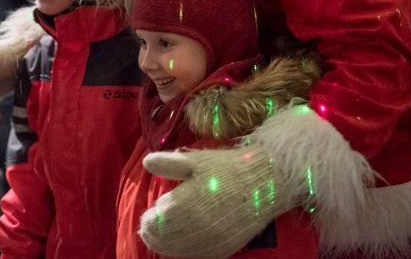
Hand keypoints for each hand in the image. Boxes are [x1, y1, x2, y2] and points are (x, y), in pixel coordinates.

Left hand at [139, 145, 300, 257]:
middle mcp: (195, 229)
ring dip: (167, 245)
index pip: (156, 223)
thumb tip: (147, 162)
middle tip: (148, 228)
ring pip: (179, 251)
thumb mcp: (196, 161)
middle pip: (165, 240)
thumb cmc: (227, 169)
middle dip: (154, 235)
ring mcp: (210, 242)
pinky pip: (198, 255)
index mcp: (184, 207)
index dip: (148, 220)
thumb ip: (169, 164)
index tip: (149, 214)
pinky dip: (185, 251)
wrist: (264, 184)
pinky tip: (182, 244)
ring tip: (160, 238)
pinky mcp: (224, 249)